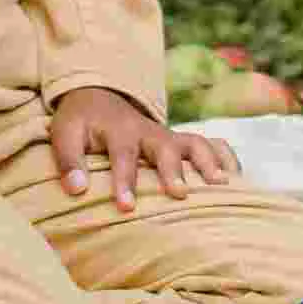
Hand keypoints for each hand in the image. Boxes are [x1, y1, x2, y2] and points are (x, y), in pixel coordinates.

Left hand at [50, 86, 240, 209]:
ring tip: (222, 186)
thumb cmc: (81, 122)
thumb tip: (76, 189)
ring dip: (209, 162)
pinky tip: (239, 180)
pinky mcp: (182, 142)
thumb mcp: (64, 134)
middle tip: (181, 194)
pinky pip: (212, 144)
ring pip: (195, 143)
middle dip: (174, 170)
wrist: (100, 96)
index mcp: (120, 130)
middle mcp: (150, 132)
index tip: (127, 207)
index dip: (125, 181)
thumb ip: (69, 161)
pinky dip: (227, 157)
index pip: (124, 155)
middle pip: (167, 147)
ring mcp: (170, 135)